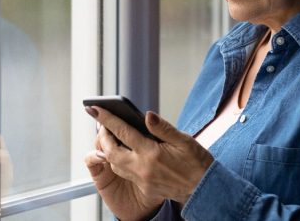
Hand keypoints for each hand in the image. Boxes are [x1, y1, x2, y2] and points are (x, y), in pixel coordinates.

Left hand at [85, 106, 212, 216]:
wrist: (204, 189)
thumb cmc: (197, 163)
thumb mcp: (185, 140)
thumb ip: (163, 128)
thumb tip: (146, 115)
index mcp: (152, 154)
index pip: (123, 132)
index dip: (107, 119)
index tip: (94, 108)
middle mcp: (143, 168)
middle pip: (110, 152)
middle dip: (102, 136)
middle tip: (101, 124)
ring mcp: (142, 180)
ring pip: (114, 164)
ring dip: (108, 149)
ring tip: (109, 136)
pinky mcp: (144, 187)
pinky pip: (125, 173)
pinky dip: (118, 160)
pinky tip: (123, 152)